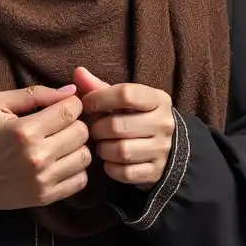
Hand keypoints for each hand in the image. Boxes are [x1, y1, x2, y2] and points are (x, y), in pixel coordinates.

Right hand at [0, 84, 90, 215]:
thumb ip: (36, 93)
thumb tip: (71, 91)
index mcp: (25, 130)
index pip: (70, 110)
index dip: (72, 103)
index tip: (64, 105)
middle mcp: (37, 156)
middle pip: (82, 132)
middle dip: (76, 123)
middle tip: (62, 124)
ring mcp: (42, 180)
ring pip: (85, 156)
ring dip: (77, 146)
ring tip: (63, 142)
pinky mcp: (45, 197)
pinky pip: (80, 181)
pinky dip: (76, 169)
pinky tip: (62, 161)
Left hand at [73, 67, 173, 190]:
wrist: (167, 145)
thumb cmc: (137, 116)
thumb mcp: (124, 99)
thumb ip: (100, 86)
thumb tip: (78, 72)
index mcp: (158, 99)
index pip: (126, 94)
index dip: (100, 98)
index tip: (88, 103)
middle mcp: (164, 124)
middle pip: (118, 125)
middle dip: (98, 128)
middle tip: (94, 129)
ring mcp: (162, 150)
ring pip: (121, 151)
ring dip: (103, 149)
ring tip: (101, 144)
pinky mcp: (156, 172)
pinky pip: (125, 173)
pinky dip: (111, 168)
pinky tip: (110, 160)